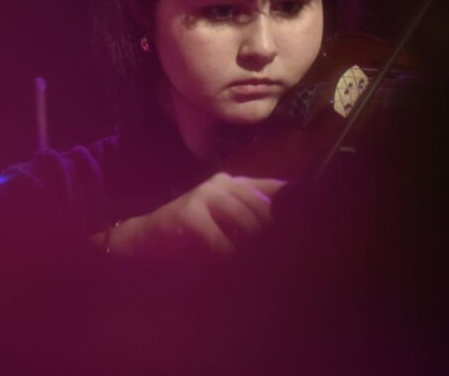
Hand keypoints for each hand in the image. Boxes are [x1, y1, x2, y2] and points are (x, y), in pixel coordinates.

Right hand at [105, 172, 285, 262]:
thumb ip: (252, 221)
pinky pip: (221, 242)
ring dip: (254, 248)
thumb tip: (291, 233)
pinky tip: (232, 267)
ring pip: (246, 222)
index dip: (290, 209)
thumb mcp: (225, 224)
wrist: (146, 237)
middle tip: (285, 256)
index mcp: (233, 182)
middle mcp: (222, 184)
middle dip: (275, 234)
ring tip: (263, 264)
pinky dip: (230, 258)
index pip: (272, 189)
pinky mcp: (190, 216)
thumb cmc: (191, 237)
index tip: (303, 230)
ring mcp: (205, 196)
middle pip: (263, 207)